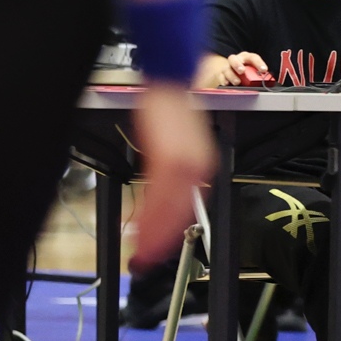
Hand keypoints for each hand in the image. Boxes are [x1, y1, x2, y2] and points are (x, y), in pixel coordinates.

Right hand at [130, 85, 214, 269]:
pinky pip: (164, 190)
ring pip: (173, 205)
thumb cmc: (167, 111)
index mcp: (199, 163)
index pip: (186, 204)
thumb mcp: (167, 143)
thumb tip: (154, 197)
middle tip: (147, 260)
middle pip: (181, 210)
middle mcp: (197, 163)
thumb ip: (164, 170)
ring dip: (157, 231)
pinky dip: (153, 211)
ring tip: (143, 252)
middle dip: (164, 238)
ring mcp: (186, 159)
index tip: (158, 249)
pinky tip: (142, 226)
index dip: (171, 229)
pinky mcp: (171, 153)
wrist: (169, 80)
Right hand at [219, 51, 270, 87]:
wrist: (232, 69)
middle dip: (238, 65)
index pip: (252, 57)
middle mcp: (235, 60)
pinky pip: (220, 77)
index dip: (258, 63)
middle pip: (234, 59)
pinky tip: (227, 84)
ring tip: (237, 82)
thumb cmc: (246, 70)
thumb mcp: (253, 69)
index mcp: (246, 57)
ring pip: (227, 69)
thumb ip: (258, 74)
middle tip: (242, 71)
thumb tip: (267, 82)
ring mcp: (227, 67)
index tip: (264, 70)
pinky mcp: (221, 74)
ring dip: (232, 75)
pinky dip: (224, 80)